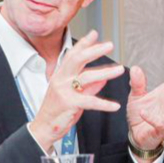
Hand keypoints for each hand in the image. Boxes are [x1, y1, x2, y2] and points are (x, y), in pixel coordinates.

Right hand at [29, 31, 124, 150]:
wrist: (44, 128)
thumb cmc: (57, 111)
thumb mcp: (73, 95)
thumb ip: (88, 87)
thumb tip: (103, 80)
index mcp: (61, 75)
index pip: (72, 54)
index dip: (83, 43)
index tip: (94, 34)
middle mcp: (61, 79)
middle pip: (78, 59)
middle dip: (94, 50)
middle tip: (109, 45)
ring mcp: (64, 90)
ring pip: (86, 77)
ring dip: (105, 72)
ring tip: (119, 70)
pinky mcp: (69, 103)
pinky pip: (90, 101)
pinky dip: (104, 104)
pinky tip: (114, 106)